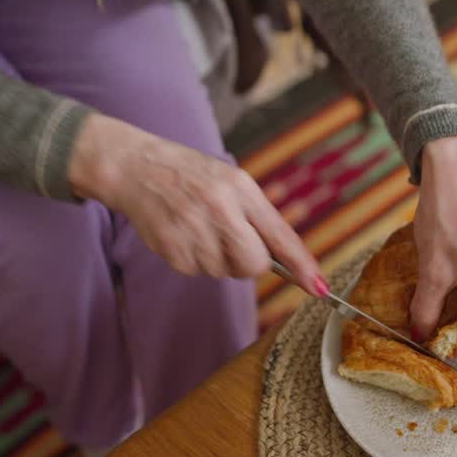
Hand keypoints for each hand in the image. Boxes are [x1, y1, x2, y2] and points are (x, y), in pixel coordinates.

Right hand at [67, 114, 325, 294]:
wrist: (137, 168)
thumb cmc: (193, 177)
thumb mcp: (232, 182)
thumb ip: (259, 217)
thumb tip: (285, 261)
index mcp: (241, 188)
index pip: (279, 234)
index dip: (302, 265)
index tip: (319, 288)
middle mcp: (219, 208)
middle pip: (253, 264)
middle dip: (249, 263)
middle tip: (231, 241)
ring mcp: (193, 229)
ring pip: (223, 271)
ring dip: (216, 259)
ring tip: (199, 228)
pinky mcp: (171, 247)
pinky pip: (197, 272)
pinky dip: (193, 260)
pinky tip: (183, 234)